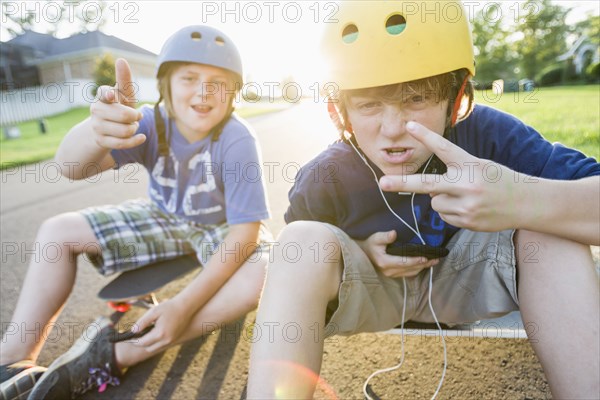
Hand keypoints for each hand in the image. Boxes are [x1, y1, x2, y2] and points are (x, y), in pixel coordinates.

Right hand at [90, 58, 145, 149]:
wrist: (106, 130)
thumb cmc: (119, 108)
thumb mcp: (124, 95)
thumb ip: (124, 80)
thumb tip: (121, 60)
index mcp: (102, 96)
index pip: (104, 93)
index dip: (109, 94)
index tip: (113, 96)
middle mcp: (96, 110)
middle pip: (124, 115)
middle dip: (135, 117)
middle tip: (135, 117)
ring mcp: (97, 127)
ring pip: (125, 131)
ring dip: (134, 129)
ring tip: (131, 126)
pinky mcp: (101, 141)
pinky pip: (123, 143)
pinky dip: (135, 141)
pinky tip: (142, 137)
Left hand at [130, 298, 189, 352]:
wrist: (186, 307)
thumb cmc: (169, 307)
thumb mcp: (154, 311)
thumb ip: (142, 322)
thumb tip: (133, 331)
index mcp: (160, 333)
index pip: (142, 343)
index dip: (134, 341)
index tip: (128, 339)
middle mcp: (166, 340)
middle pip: (148, 348)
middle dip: (141, 343)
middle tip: (135, 336)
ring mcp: (171, 341)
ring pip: (155, 348)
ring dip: (148, 344)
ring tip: (144, 335)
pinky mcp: (174, 339)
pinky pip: (161, 346)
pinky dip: (155, 343)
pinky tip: (153, 334)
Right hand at [357, 230, 438, 277]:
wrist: (362, 254)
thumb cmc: (369, 245)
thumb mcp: (375, 238)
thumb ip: (384, 236)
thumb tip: (394, 234)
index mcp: (385, 262)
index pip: (404, 262)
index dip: (415, 260)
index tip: (426, 257)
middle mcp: (389, 271)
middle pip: (410, 269)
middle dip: (424, 264)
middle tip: (436, 259)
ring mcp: (391, 274)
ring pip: (411, 272)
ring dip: (422, 267)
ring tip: (433, 261)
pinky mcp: (393, 275)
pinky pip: (408, 273)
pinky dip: (417, 269)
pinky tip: (424, 265)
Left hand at [380, 121, 524, 231]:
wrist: (526, 202)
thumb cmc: (499, 180)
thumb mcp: (480, 167)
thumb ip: (455, 173)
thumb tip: (428, 191)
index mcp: (470, 164)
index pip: (444, 148)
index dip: (426, 136)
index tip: (409, 125)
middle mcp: (466, 184)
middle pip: (427, 184)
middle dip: (403, 183)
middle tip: (382, 183)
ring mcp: (466, 205)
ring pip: (434, 202)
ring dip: (443, 199)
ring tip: (465, 196)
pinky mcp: (466, 220)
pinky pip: (444, 215)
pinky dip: (451, 211)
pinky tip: (469, 207)